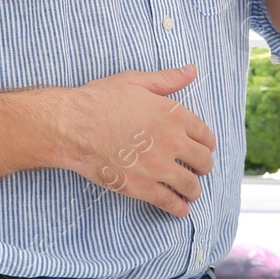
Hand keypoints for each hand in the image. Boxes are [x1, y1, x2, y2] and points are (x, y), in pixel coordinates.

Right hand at [53, 66, 216, 216]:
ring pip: (190, 185)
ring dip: (194, 190)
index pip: (205, 135)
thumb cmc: (100, 100)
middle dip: (203, 166)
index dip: (207, 143)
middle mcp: (171, 142)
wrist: (73, 126)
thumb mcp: (135, 81)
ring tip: (191, 191)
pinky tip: (180, 208)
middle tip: (198, 169)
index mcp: (173, 115)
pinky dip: (179, 208)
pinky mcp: (141, 187)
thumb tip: (192, 70)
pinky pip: (170, 203)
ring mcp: (158, 167)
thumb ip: (167, 79)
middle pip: (203, 161)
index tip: (204, 148)